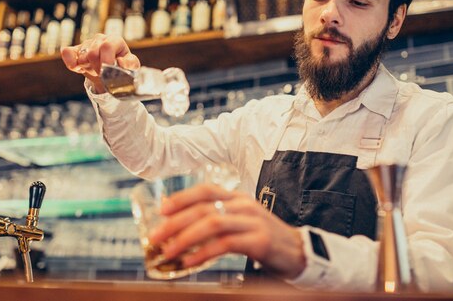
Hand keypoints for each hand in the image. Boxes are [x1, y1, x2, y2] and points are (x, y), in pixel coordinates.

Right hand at [61, 34, 140, 93]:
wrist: (111, 73)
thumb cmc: (123, 67)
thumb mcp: (131, 67)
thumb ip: (130, 64)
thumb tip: (121, 62)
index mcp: (115, 40)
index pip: (107, 46)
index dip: (106, 61)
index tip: (108, 72)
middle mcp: (101, 39)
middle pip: (92, 53)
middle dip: (97, 68)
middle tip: (103, 74)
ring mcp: (87, 43)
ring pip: (82, 56)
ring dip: (88, 68)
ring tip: (96, 70)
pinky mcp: (76, 50)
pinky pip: (67, 52)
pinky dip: (70, 62)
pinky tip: (77, 68)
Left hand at [149, 183, 305, 279]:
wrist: (298, 251)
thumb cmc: (262, 238)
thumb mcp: (239, 223)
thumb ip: (216, 220)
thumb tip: (180, 230)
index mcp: (237, 197)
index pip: (206, 190)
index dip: (182, 198)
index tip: (161, 210)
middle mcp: (243, 205)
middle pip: (203, 207)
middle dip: (175, 222)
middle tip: (155, 236)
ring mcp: (252, 221)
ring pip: (212, 223)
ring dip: (185, 238)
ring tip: (168, 251)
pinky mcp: (259, 240)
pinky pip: (225, 244)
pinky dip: (203, 253)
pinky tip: (190, 262)